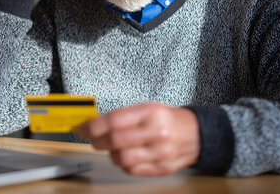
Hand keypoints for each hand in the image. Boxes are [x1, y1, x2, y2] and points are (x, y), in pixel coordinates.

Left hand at [79, 102, 200, 175]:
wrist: (197, 134)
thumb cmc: (168, 120)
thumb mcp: (148, 108)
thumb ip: (123, 116)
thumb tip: (95, 124)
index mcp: (151, 113)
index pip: (115, 120)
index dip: (94, 126)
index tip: (83, 129)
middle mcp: (157, 132)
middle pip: (116, 141)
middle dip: (98, 141)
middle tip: (93, 140)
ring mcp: (160, 152)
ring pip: (122, 158)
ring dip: (111, 154)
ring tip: (113, 149)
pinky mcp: (162, 168)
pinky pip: (133, 170)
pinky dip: (124, 164)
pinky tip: (126, 156)